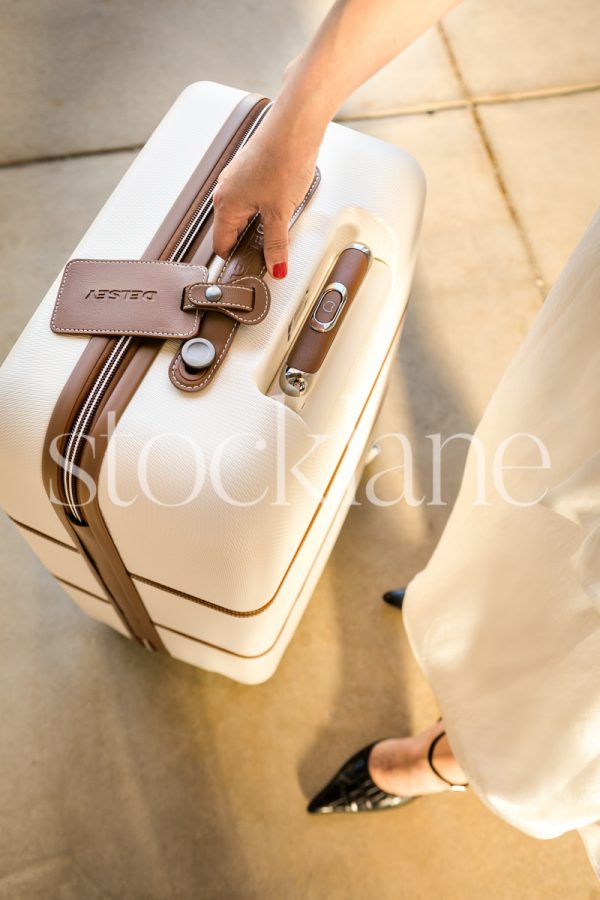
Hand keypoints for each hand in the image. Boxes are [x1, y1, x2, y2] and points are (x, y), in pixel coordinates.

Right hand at [212, 110, 319, 279]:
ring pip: (243, 213)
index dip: (236, 261)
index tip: (250, 270)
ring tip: (279, 228)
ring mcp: (237, 178)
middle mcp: (226, 190)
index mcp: (225, 204)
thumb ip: (277, 245)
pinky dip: (262, 207)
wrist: (295, 124)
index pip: (221, 245)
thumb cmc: (283, 158)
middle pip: (231, 230)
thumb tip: (276, 267)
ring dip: (258, 224)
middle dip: (248, 244)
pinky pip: (251, 197)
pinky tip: (281, 206)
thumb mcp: (281, 212)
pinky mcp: (251, 168)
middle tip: (269, 254)